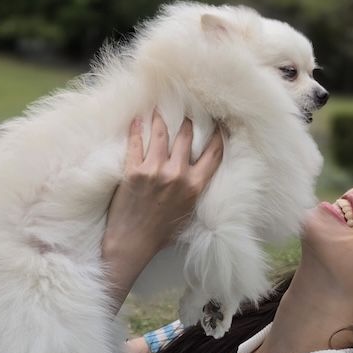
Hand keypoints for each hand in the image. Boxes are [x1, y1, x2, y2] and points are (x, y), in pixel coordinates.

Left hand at [102, 109, 223, 262]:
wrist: (132, 243)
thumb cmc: (161, 234)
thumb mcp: (189, 215)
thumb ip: (195, 194)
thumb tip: (200, 179)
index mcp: (194, 186)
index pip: (213, 153)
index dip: (219, 135)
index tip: (219, 124)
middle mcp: (177, 174)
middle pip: (186, 136)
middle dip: (188, 122)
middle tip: (186, 113)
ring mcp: (154, 170)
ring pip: (160, 132)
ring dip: (161, 118)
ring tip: (159, 110)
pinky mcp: (133, 170)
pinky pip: (135, 142)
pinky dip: (135, 128)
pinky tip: (136, 119)